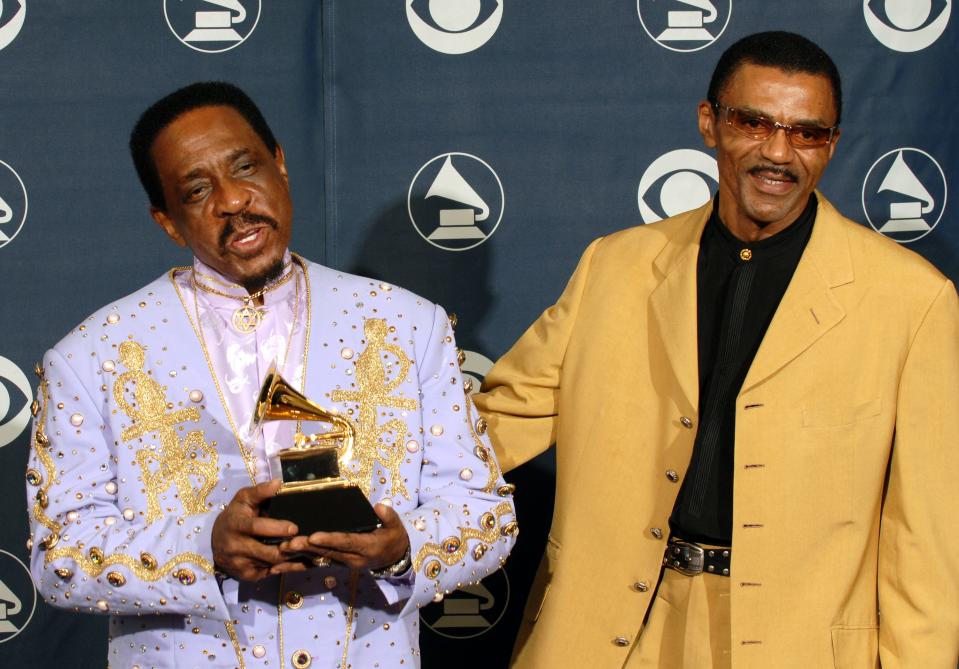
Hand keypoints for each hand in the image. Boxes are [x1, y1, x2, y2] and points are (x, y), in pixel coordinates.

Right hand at [211, 479, 302, 580]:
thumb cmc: (235, 516)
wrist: (215, 542)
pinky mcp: (247, 576)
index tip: (294, 528)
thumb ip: (260, 491)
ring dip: (290, 558)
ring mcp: (241, 564)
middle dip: (287, 548)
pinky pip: (271, 573)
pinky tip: (298, 560)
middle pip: (267, 552)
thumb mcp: (243, 500)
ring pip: (272, 564)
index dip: (275, 529)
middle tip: (306, 542)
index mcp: (235, 525)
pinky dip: (286, 567)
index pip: (256, 528)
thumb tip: (278, 483)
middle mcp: (235, 547)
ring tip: (306, 549)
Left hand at [276, 504, 410, 572]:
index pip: (346, 542)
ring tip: (280, 552)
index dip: (329, 540)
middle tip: (288, 543)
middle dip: (307, 548)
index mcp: (367, 548)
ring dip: (300, 556)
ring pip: (320, 559)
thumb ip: (388, 516)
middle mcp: (354, 559)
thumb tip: (379, 506)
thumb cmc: (394, 537)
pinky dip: (302, 561)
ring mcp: (345, 563)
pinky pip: (319, 562)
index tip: (313, 536)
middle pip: (328, 552)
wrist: (394, 558)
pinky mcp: (338, 563)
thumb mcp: (396, 526)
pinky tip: (284, 561)